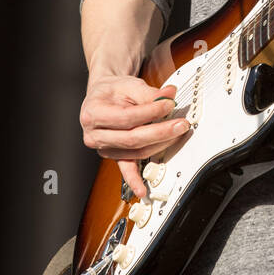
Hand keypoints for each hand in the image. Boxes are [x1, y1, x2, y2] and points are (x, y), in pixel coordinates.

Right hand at [80, 76, 190, 197]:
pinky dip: (135, 180)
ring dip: (159, 145)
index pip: (127, 117)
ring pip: (135, 152)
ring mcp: (104, 148)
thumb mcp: (127, 85)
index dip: (151, 112)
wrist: (102, 96)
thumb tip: (168, 97)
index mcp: (93, 114)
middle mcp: (95, 135)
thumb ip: (148, 93)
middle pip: (132, 138)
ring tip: (176, 133)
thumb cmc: (112, 91)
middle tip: (180, 124)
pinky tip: (142, 190)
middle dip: (160, 132)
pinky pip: (125, 169)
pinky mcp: (114, 156)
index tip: (169, 105)